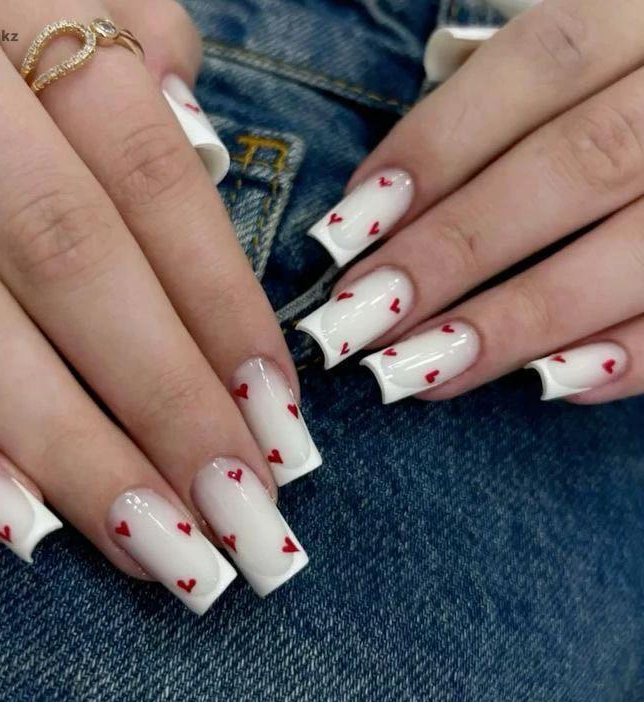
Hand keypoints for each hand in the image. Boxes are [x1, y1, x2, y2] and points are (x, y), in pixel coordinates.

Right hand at [0, 0, 316, 613]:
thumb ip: (129, 48)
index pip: (152, 183)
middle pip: (71, 263)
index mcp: (16, 7)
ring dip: (67, 452)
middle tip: (242, 513)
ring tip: (160, 547)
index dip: (221, 309)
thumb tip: (206, 148)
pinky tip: (12, 520)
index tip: (277, 417)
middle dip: (165, 404)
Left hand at [298, 0, 643, 404]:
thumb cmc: (624, 92)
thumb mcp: (588, 55)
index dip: (435, 149)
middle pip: (574, 166)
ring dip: (519, 322)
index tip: (349, 229)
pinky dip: (629, 358)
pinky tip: (548, 385)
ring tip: (424, 371)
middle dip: (454, 251)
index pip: (538, 65)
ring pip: (636, 250)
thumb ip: (505, 109)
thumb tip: (383, 210)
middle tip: (362, 316)